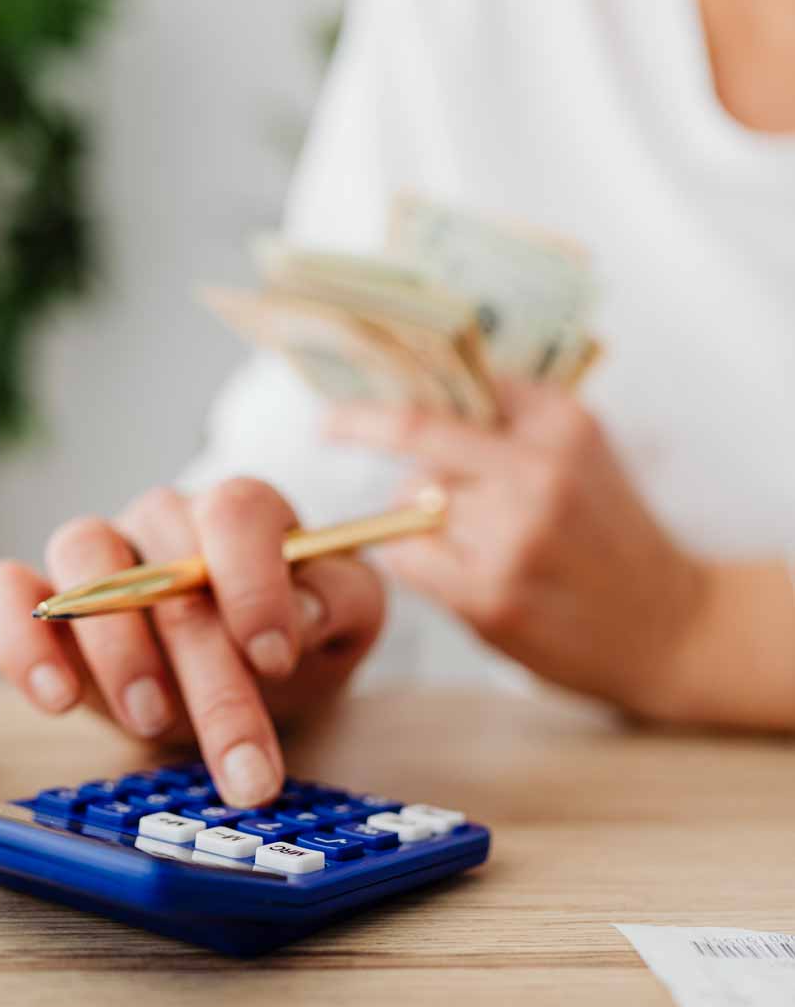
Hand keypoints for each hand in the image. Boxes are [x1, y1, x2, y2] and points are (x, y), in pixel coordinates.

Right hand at [0, 478, 384, 808]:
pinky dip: (19, 638)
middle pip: (167, 563)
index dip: (254, 582)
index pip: (236, 510)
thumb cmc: (294, 639)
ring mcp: (97, 554)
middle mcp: (163, 518)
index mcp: (240, 513)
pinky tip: (56, 699)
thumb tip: (304, 611)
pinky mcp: (40, 600)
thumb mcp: (345, 621)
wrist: (248, 678)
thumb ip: (341, 601)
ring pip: (83, 558)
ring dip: (118, 647)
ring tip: (153, 721)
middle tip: (243, 766)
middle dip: (209, 674)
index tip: (275, 660)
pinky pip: (4, 590)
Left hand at [325, 382, 707, 721]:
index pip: (453, 381)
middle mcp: (538, 471)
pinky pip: (406, 556)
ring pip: (408, 501)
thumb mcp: (581, 450)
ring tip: (471, 539)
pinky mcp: (492, 596)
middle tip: (334, 429)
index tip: (339, 382)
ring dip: (416, 515)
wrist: (672, 627)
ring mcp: (514, 535)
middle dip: (365, 431)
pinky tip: (450, 569)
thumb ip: (510, 414)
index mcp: (562, 423)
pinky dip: (410, 557)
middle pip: (415, 436)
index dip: (391, 379)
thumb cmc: (611, 534)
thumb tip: (414, 378)